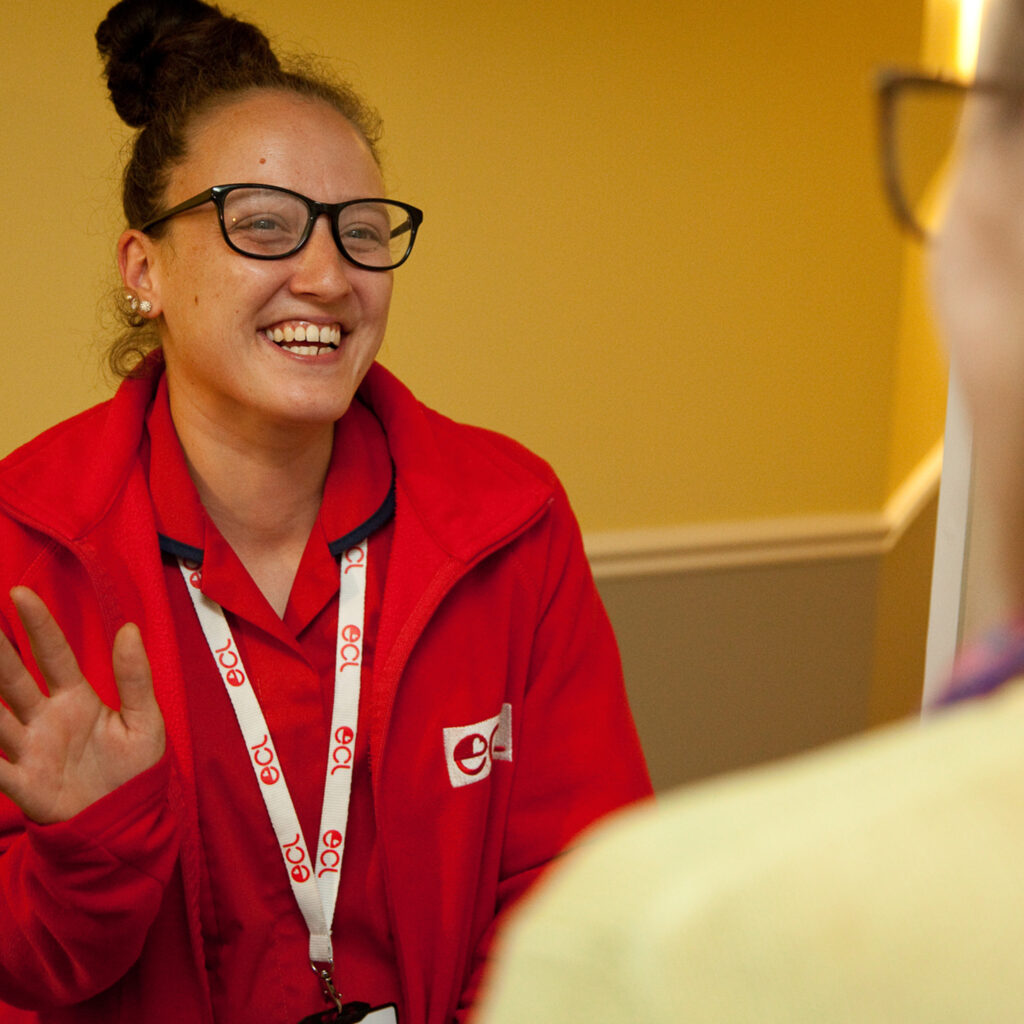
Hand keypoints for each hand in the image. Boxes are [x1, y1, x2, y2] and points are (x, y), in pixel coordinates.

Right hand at [0, 587, 165, 823]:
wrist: (125, 822)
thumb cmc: (134, 770)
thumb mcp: (145, 721)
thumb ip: (135, 678)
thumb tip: (130, 628)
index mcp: (77, 699)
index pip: (53, 655)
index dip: (37, 625)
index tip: (19, 593)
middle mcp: (46, 718)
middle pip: (13, 678)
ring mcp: (29, 749)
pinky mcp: (23, 783)